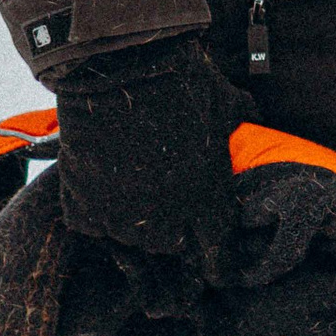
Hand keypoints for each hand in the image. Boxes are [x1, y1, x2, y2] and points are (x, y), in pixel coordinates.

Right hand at [53, 33, 248, 284]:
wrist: (124, 67)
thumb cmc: (184, 83)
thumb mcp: (226, 105)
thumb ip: (239, 122)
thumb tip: (251, 116)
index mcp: (208, 199)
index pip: (217, 255)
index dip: (216, 263)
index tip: (214, 268)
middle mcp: (167, 218)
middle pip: (171, 252)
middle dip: (174, 245)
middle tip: (169, 238)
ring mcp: (122, 216)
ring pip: (130, 247)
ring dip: (135, 236)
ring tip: (134, 226)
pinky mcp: (84, 206)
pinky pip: (92, 229)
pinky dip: (96, 218)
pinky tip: (102, 205)